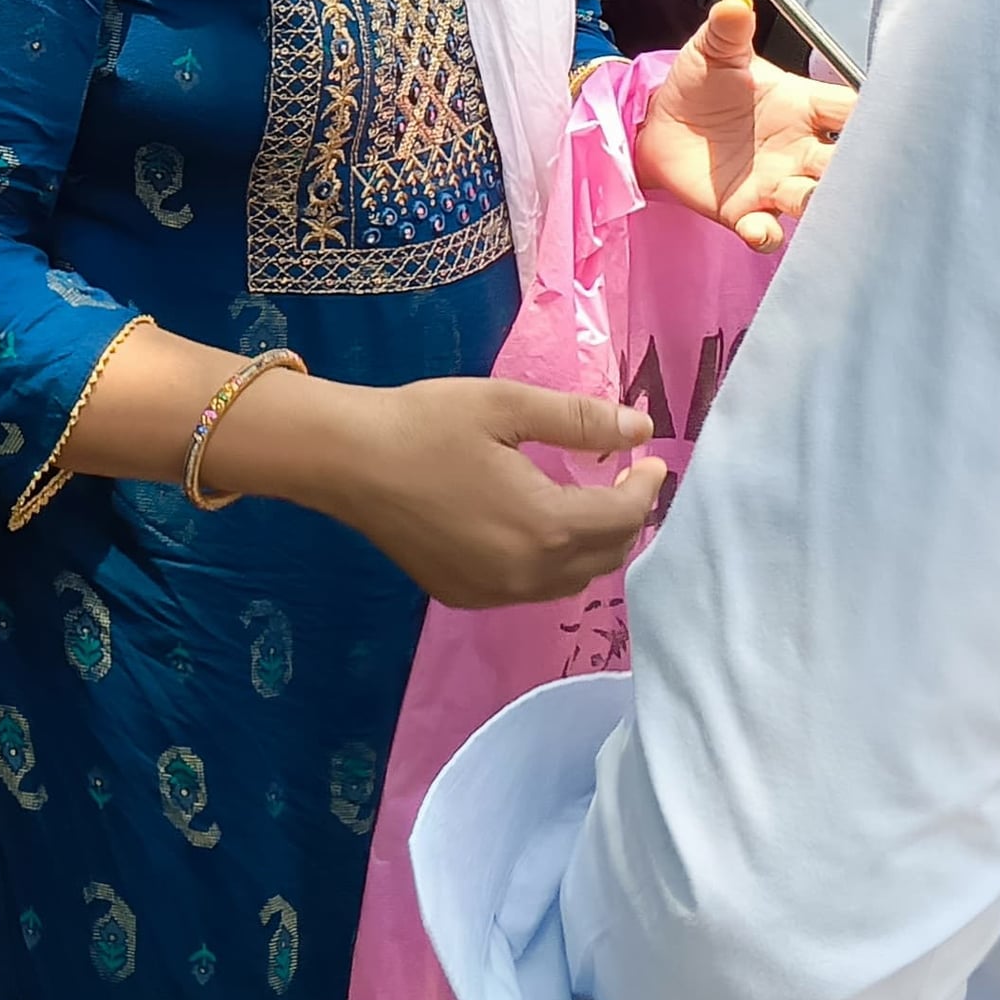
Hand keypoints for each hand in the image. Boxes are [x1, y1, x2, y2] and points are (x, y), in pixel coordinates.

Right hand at [267, 376, 667, 611]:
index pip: (623, 519)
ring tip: (587, 501)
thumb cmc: (427, 423)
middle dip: (625, 519)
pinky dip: (550, 563)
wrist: (347, 460)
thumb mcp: (507, 405)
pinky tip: (534, 527)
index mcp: (544, 527)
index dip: (646, 489)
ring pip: (569, 581)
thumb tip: (642, 429)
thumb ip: (580, 421)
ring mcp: (492, 593)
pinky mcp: (463, 594)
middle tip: (625, 478)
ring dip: (590, 546)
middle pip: (604, 558)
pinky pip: (530, 589)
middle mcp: (525, 575)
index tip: (651, 459)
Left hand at [635, 0, 852, 251]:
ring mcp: (776, 181)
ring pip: (815, 200)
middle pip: (846, 163)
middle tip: (871, 176)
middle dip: (860, 171)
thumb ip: (728, 31)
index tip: (893, 121)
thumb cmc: (701, 83)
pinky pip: (765, 229)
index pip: (850, 111)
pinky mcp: (744, 210)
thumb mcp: (714, 51)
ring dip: (820, 205)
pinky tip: (759, 228)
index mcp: (803, 105)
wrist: (661, 123)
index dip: (873, 116)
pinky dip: (766, 233)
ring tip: (817, 201)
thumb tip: (735, 4)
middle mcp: (801, 148)